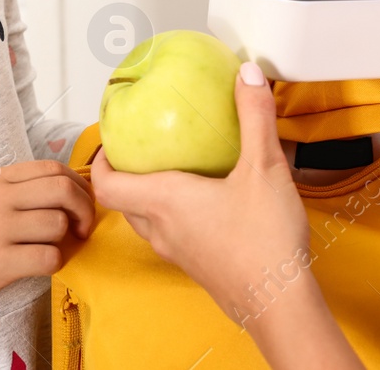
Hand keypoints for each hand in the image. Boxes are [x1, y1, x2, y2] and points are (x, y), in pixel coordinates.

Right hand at [0, 159, 95, 308]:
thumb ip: (23, 187)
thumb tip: (72, 187)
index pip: (53, 168)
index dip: (78, 185)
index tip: (83, 201)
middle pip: (63, 191)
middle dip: (84, 209)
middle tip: (83, 226)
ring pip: (57, 225)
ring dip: (64, 239)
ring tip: (52, 246)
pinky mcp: (0, 262)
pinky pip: (48, 257)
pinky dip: (55, 262)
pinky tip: (43, 263)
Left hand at [92, 63, 364, 369]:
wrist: (280, 304)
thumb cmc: (264, 241)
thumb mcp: (264, 167)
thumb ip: (254, 117)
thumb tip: (245, 74)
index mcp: (164, 202)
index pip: (107, 184)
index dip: (99, 161)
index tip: (109, 140)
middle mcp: (163, 230)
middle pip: (124, 202)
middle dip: (124, 174)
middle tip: (140, 149)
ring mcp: (179, 252)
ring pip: (147, 221)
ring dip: (149, 196)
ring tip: (173, 169)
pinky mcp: (198, 266)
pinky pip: (172, 234)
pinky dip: (175, 213)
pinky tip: (209, 199)